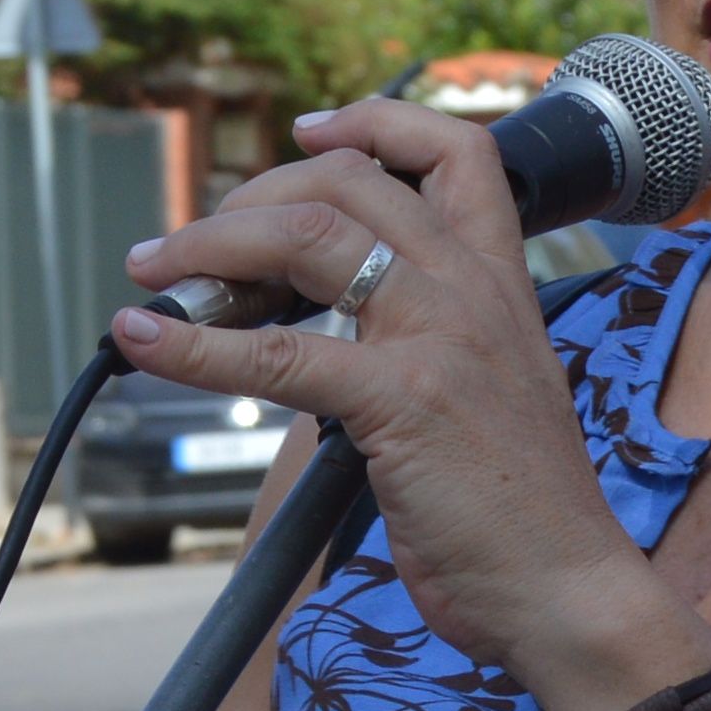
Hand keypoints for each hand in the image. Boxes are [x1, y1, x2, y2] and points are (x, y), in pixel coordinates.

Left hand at [106, 100, 685, 692]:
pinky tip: (142, 342)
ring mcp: (438, 337)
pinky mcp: (400, 400)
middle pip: (346, 184)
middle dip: (249, 196)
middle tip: (190, 243)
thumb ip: (421, 350)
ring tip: (152, 271)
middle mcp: (472, 289)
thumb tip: (317, 346)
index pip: (454, 152)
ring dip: (207, 245)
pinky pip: (276, 353)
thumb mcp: (485, 395)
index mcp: (501, 281)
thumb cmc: (521, 509)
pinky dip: (193, 345)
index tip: (309, 130)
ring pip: (303, 239)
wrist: (568, 588)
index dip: (374, 122)